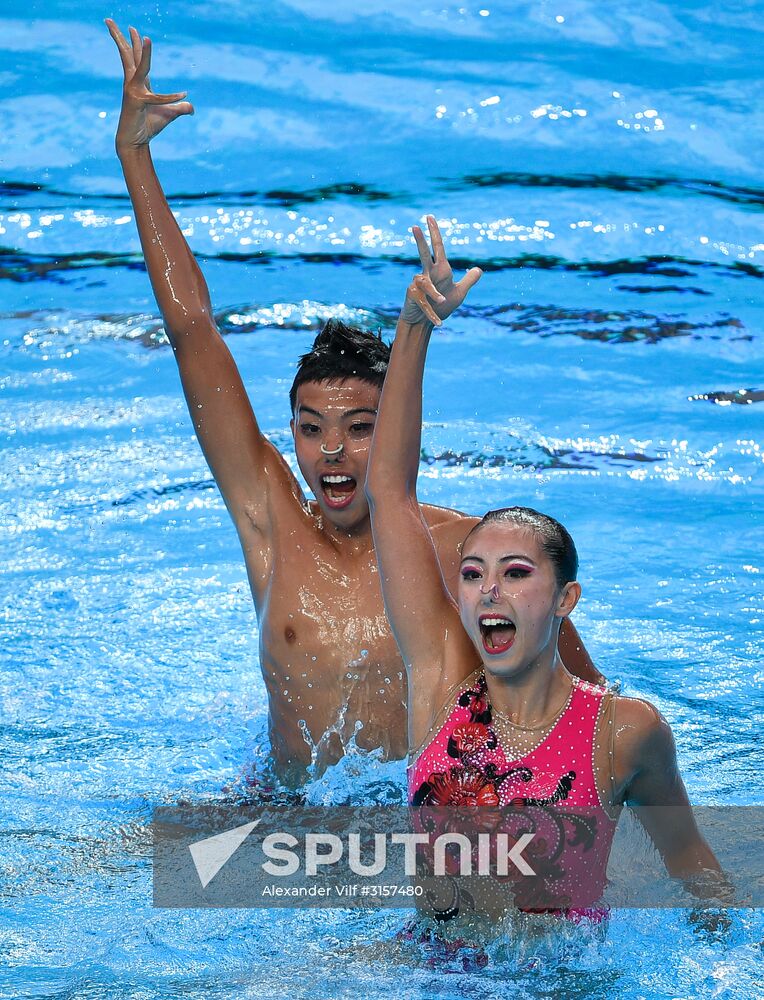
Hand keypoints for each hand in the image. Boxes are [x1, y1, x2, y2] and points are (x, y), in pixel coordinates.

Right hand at [105, 19, 192, 152]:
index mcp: (139, 83)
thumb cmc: (148, 127)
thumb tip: (192, 108)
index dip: (136, 44)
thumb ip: (180, 108)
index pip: (135, 58)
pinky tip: (183, 96)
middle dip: (120, 35)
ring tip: (141, 32)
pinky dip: (171, 98)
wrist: (135, 143)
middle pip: (127, 54)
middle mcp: (133, 83)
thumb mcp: (169, 115)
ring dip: (141, 50)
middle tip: (109, 18)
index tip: (133, 30)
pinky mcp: (137, 101)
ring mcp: (133, 90)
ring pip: (138, 65)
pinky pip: (157, 98)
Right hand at [401, 215, 481, 325]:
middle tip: (416, 226)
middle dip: (421, 240)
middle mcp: (427, 274)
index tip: (429, 217)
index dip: (434, 232)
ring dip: (437, 295)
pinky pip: (426, 303)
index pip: (438, 247)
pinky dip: (433, 314)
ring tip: (443, 303)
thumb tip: (479, 268)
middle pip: (424, 253)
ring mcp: (418, 284)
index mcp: (440, 270)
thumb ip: (469, 281)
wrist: (425, 324)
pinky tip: (439, 323)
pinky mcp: (413, 296)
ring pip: (427, 285)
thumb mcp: (459, 294)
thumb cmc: (441, 307)